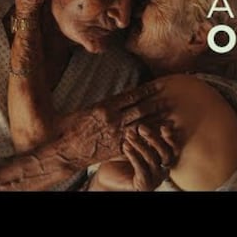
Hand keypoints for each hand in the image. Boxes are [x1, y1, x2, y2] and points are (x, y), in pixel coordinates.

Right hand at [54, 80, 169, 167]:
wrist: (66, 149)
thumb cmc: (70, 128)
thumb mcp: (83, 109)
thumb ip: (101, 104)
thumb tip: (114, 98)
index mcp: (104, 106)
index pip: (131, 96)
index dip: (147, 91)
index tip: (158, 86)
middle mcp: (113, 119)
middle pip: (141, 109)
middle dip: (157, 103)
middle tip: (170, 99)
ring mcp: (116, 134)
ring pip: (142, 124)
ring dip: (157, 119)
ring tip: (170, 115)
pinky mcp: (118, 148)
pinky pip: (137, 141)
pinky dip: (149, 138)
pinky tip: (160, 135)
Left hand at [87, 123, 177, 190]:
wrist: (107, 176)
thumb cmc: (120, 157)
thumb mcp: (133, 141)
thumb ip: (142, 131)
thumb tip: (144, 106)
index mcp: (163, 159)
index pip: (173, 147)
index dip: (170, 137)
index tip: (164, 125)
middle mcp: (162, 170)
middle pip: (166, 153)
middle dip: (154, 138)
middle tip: (141, 127)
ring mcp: (154, 179)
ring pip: (153, 160)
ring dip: (140, 145)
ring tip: (129, 134)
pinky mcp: (143, 186)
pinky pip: (142, 169)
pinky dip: (134, 156)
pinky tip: (125, 146)